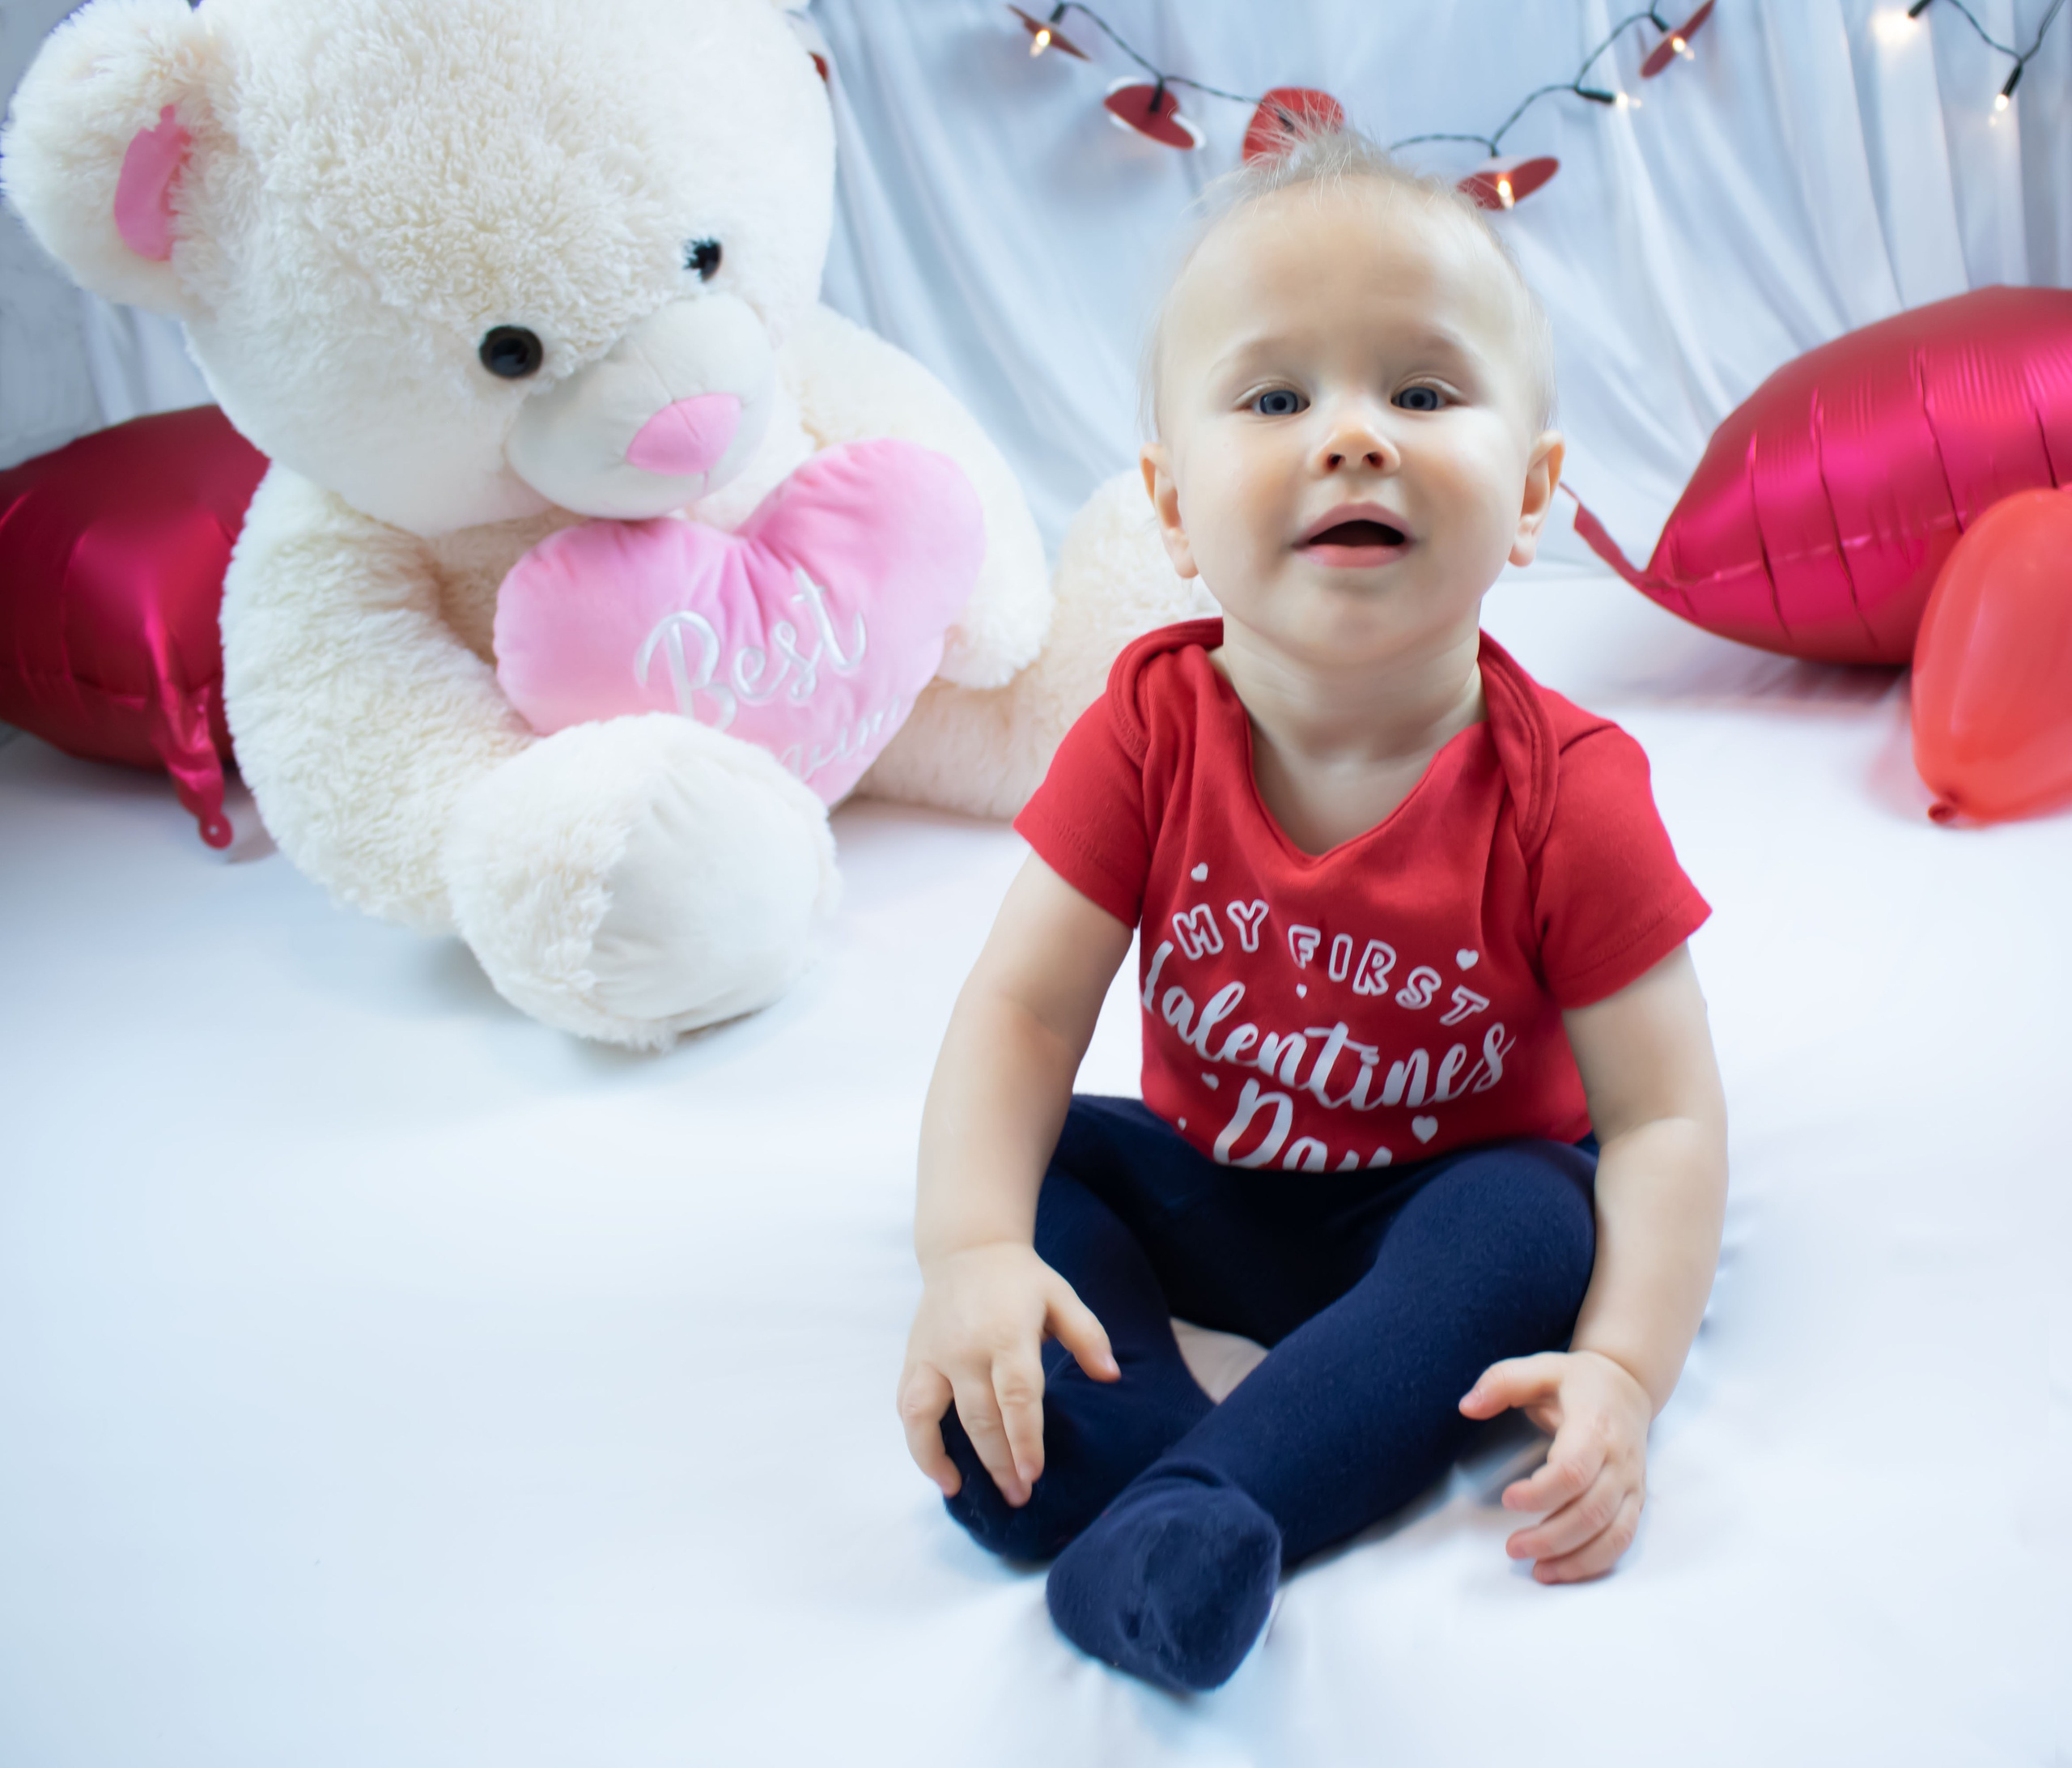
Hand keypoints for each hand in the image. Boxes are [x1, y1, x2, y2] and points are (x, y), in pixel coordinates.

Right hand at [897, 1241, 1116, 1506]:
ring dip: (943, 1459)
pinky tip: (939, 1468)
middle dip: (999, 1463)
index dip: (1024, 1439)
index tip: (1034, 1474)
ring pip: (927, 1417)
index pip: (1015, 1396)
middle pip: (979, 1417)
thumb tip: (1111, 1376)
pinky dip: (917, 1441)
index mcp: (1006, 1334)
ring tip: (964, 1490)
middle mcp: (964, 1348)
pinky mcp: (914, 1358)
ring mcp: (933, 1354)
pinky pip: (908, 1407)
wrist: (966, 1249)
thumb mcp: (1062, 1296)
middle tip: (1019, 1496)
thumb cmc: (1021, 1280)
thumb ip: (1088, 1336)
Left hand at [1459, 1349, 1651, 1583]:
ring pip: (1611, 1533)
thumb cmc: (1577, 1382)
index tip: (1507, 1499)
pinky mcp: (1635, 1500)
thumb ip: (1501, 1382)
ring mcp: (1631, 1483)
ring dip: (1574, 1558)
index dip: (1541, 1493)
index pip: (1573, 1470)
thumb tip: (1467, 1406)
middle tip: (1513, 1547)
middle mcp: (1619, 1459)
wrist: (1629, 1386)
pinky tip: (1562, 1570)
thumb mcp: (1538, 1368)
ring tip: (1536, 1569)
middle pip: (1591, 1511)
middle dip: (1551, 1537)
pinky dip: (1595, 1562)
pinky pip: (1622, 1540)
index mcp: (1595, 1426)